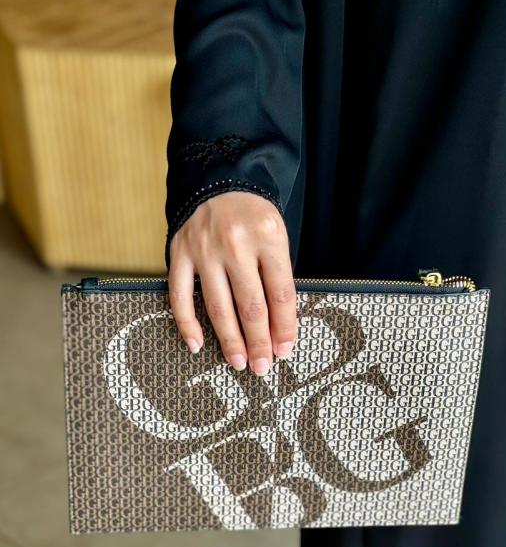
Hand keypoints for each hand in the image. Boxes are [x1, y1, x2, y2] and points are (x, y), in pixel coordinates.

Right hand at [168, 191, 296, 375]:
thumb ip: (277, 278)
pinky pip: (180, 296)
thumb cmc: (253, 217)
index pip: (281, 293)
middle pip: (251, 305)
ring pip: (218, 306)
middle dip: (259, 342)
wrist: (219, 179)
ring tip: (238, 362)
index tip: (285, 351)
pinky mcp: (179, 252)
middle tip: (262, 367)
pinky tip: (197, 345)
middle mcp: (235, 243)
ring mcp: (204, 249)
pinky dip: (187, 324)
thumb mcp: (276, 238)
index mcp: (268, 237)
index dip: (284, 327)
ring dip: (229, 340)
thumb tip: (280, 330)